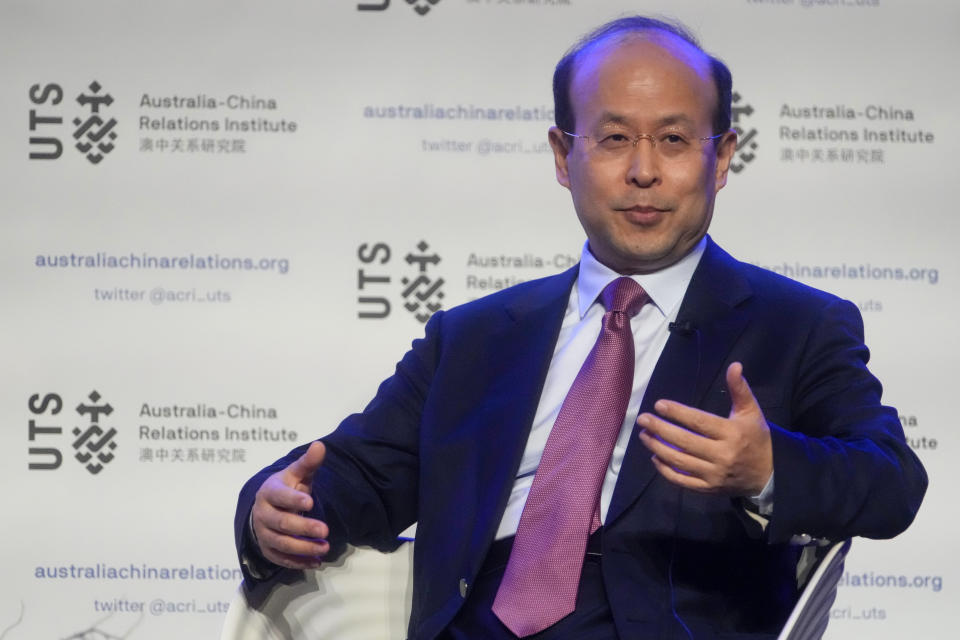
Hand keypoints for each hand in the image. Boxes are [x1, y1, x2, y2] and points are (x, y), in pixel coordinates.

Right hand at [251, 441, 330, 569]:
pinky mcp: (268, 549)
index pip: (280, 496)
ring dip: (303, 548)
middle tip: (325, 530)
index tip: (311, 502)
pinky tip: (316, 562)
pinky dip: (298, 562)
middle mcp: (263, 514)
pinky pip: (281, 559)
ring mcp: (263, 533)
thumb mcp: (296, 473)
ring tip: (325, 548)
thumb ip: (308, 463)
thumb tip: (320, 446)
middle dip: (303, 528)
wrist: (266, 506)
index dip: (293, 499)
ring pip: (281, 543)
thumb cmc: (286, 487)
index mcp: (269, 492)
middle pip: (281, 523)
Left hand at [637, 362, 772, 495]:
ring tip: (643, 435)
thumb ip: (740, 389)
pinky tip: (655, 457)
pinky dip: (666, 471)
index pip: (699, 422)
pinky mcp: (709, 488)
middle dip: (660, 429)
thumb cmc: (756, 438)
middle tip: (642, 419)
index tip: (659, 405)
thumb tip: (735, 365)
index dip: (678, 413)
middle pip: (684, 441)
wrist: (769, 474)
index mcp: (732, 433)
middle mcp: (722, 455)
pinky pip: (683, 481)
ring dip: (658, 448)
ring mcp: (714, 474)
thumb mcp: (751, 412)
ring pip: (680, 462)